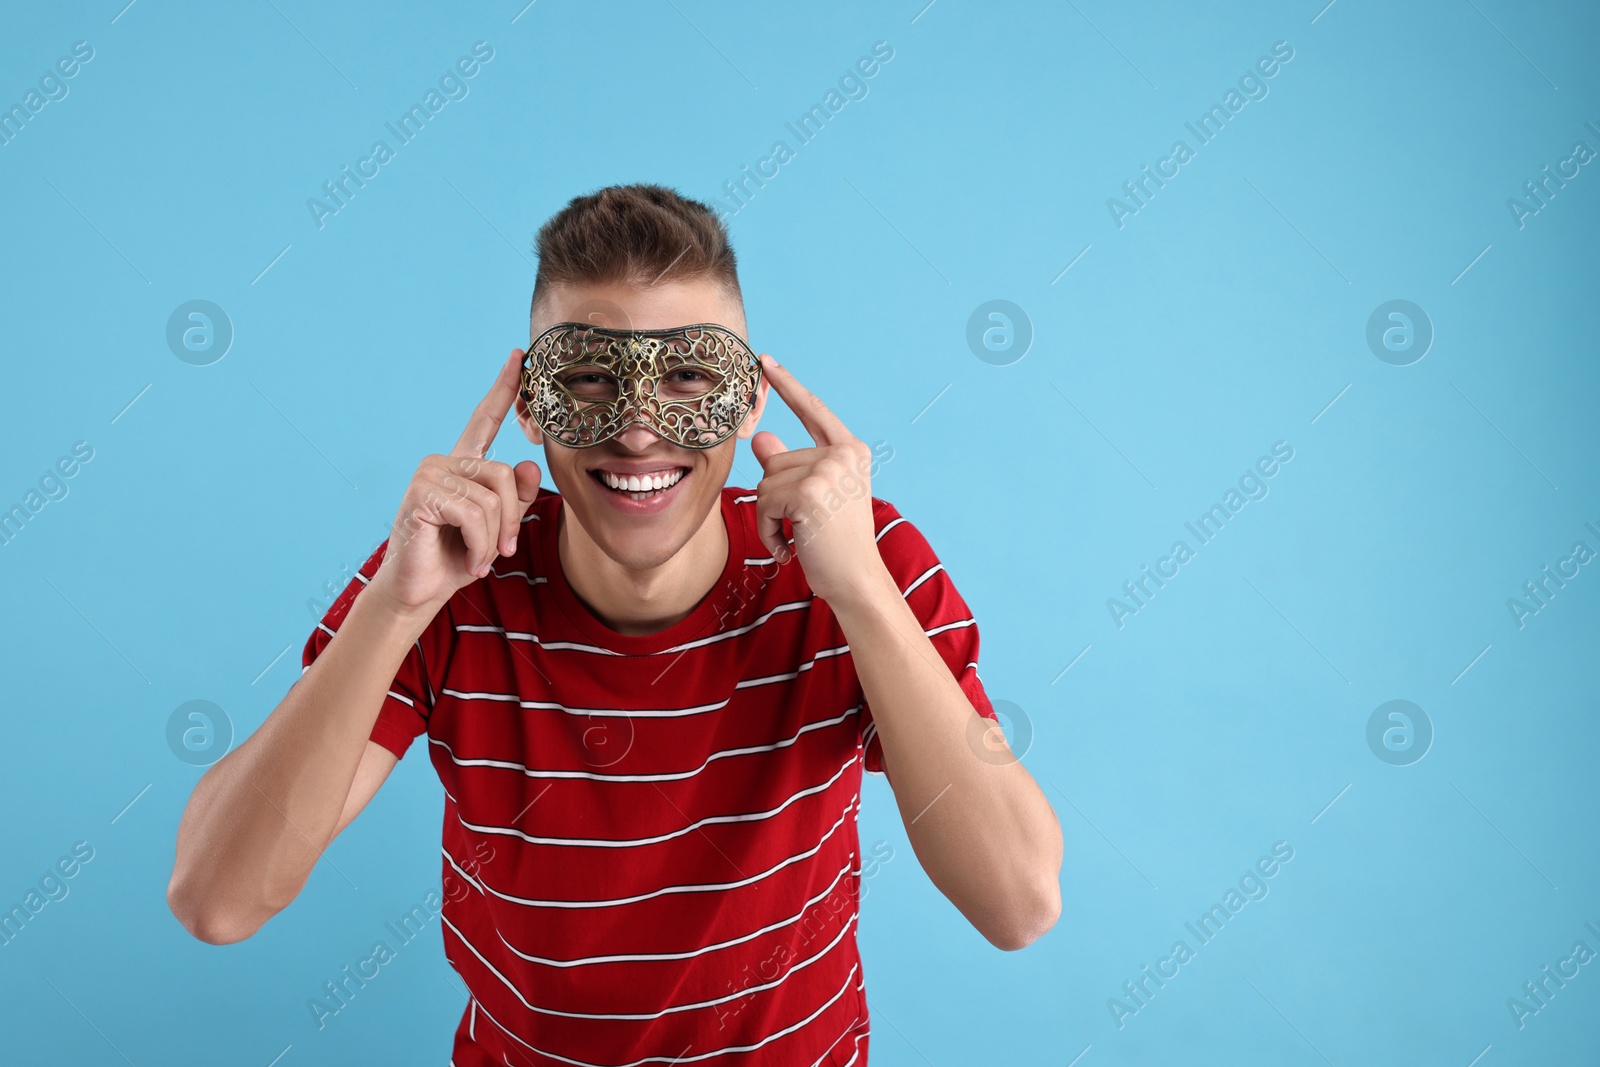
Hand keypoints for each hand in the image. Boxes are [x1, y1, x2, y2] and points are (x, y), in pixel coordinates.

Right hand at [369, 348, 542, 614]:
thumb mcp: (496, 528)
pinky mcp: (422, 494)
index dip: (504, 388)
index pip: (485, 419)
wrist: (419, 591)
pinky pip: (474, 513)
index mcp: (463, 465)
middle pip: (506, 474)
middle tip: (500, 552)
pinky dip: (480, 545)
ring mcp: (430, 475)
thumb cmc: (455, 559)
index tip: (519, 356)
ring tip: (481, 560)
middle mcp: (444, 462)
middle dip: (511, 520)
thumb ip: (515, 497)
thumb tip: (526, 464)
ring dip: (493, 539)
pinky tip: (469, 561)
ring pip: (493, 498)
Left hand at [749, 353, 887, 606]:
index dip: (787, 385)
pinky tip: (789, 548)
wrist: (856, 581)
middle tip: (799, 527)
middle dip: (775, 497)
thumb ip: (790, 465)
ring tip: (796, 538)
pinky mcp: (808, 492)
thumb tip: (761, 438)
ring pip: (765, 482)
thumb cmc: (836, 543)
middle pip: (776, 460)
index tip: (765, 361)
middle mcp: (843, 454)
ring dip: (770, 517)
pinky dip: (768, 530)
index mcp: (850, 451)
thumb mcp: (815, 497)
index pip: (813, 410)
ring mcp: (827, 471)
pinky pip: (763, 503)